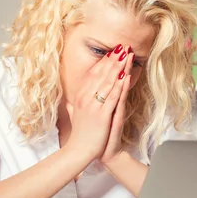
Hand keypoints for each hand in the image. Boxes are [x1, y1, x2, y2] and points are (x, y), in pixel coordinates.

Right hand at [65, 44, 130, 161]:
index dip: (104, 61)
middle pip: (102, 74)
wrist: (79, 151)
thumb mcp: (74, 116)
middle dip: (114, 59)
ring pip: (109, 82)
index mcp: (80, 96)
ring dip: (119, 67)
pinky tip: (127, 75)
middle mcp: (86, 98)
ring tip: (128, 55)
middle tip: (124, 47)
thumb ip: (72, 106)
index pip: (93, 74)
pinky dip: (120, 85)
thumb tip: (68, 100)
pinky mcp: (102, 115)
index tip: (113, 51)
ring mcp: (94, 106)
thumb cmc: (80, 134)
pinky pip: (113, 97)